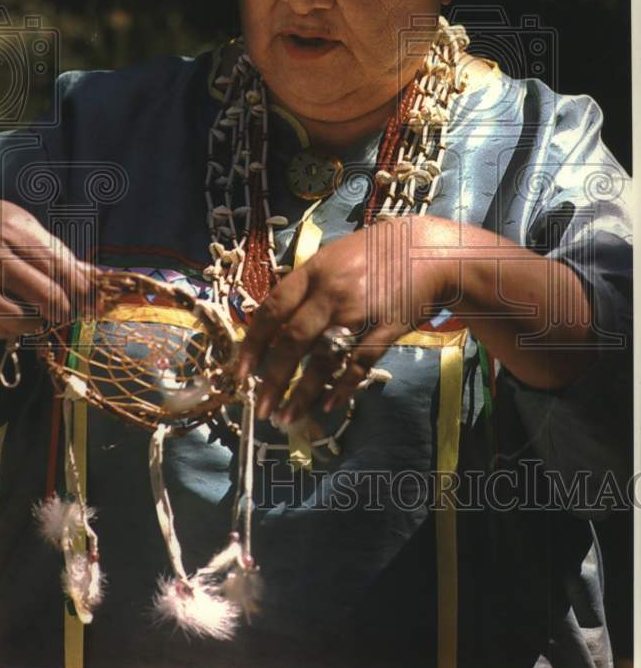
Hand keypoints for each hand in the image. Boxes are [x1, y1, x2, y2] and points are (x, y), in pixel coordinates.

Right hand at [0, 198, 92, 340]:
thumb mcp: (18, 225)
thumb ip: (52, 247)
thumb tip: (93, 272)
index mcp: (13, 228)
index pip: (58, 264)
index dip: (79, 286)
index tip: (90, 299)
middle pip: (45, 291)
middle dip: (65, 308)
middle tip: (69, 313)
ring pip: (21, 314)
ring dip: (38, 322)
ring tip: (42, 318)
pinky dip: (12, 328)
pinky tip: (18, 321)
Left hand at [237, 215, 458, 422]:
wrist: (428, 251)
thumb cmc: (375, 252)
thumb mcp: (332, 258)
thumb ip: (306, 287)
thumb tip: (275, 322)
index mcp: (314, 272)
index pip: (273, 309)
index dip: (253, 343)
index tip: (239, 372)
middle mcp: (333, 292)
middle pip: (294, 339)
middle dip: (273, 377)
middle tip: (260, 407)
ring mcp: (360, 312)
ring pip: (324, 359)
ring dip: (302, 393)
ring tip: (286, 416)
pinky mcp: (386, 330)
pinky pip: (359, 365)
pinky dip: (342, 388)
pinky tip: (328, 406)